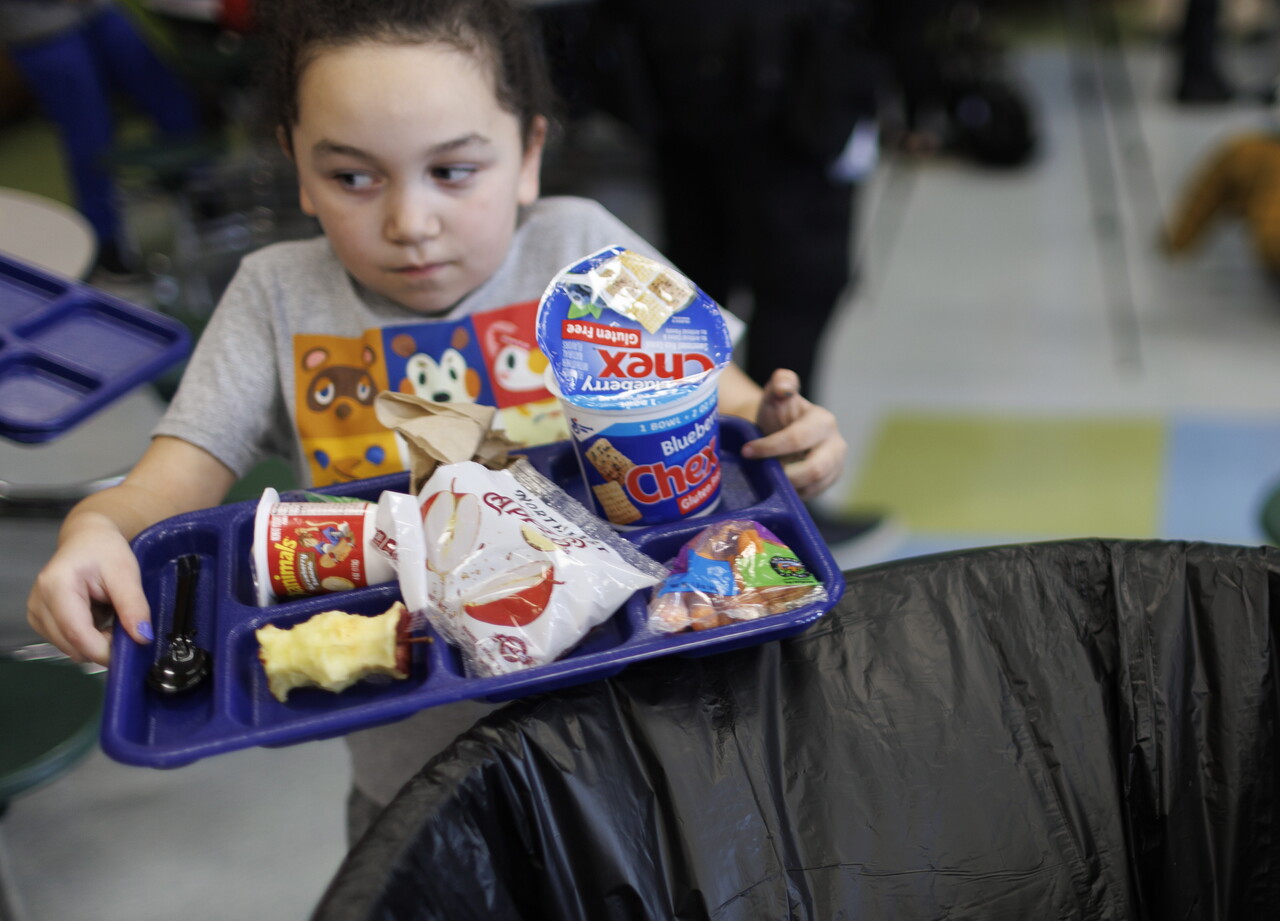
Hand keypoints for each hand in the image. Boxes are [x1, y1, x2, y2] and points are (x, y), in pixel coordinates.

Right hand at [27, 512, 151, 665]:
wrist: (87, 540)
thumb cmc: (105, 550)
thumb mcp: (126, 573)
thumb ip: (133, 606)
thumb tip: (142, 637)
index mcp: (56, 586)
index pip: (76, 633)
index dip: (104, 649)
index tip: (130, 647)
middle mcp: (37, 602)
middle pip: (72, 645)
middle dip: (102, 644)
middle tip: (123, 622)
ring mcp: (35, 613)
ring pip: (70, 648)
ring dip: (94, 640)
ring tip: (107, 613)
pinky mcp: (38, 620)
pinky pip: (67, 643)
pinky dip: (86, 636)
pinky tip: (94, 616)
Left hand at [740, 369, 846, 499]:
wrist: (782, 431)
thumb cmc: (777, 413)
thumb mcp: (775, 395)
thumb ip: (780, 382)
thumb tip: (783, 386)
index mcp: (823, 421)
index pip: (797, 439)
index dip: (769, 447)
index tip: (746, 451)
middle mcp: (836, 444)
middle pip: (815, 469)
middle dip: (786, 474)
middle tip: (763, 472)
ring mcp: (836, 465)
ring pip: (815, 485)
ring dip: (789, 485)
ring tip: (770, 476)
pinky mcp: (830, 481)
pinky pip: (813, 494)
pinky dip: (794, 492)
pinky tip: (780, 483)